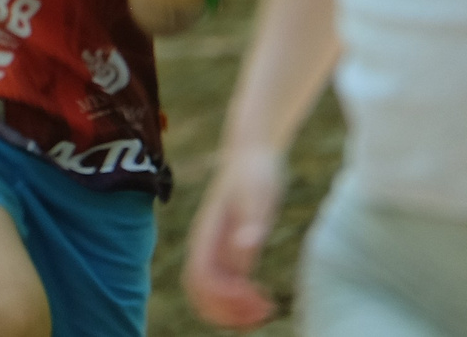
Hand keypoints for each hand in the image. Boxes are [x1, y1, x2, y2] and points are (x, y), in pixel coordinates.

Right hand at [181, 147, 286, 327]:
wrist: (254, 152)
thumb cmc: (256, 171)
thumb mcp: (259, 197)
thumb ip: (251, 226)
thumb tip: (245, 254)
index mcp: (207, 234)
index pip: (201, 279)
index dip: (225, 297)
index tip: (256, 298)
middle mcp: (207, 246)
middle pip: (200, 293)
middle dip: (226, 312)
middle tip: (262, 314)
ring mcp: (217, 249)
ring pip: (212, 294)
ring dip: (233, 311)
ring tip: (266, 312)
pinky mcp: (231, 250)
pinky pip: (227, 286)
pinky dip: (241, 301)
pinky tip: (265, 300)